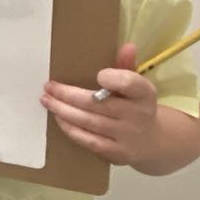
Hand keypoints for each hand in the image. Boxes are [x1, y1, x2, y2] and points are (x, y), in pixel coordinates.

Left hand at [40, 43, 159, 165]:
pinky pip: (89, 140)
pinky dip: (71, 129)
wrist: (152, 141)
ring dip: (63, 111)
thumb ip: (127, 66)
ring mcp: (127, 136)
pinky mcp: (117, 153)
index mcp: (145, 94)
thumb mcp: (136, 85)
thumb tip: (128, 46)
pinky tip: (59, 118)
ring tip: (47, 100)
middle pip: (98, 104)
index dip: (115, 79)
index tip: (99, 75)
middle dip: (68, 95)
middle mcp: (138, 116)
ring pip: (89, 122)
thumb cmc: (136, 104)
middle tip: (48, 87)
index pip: (131, 84)